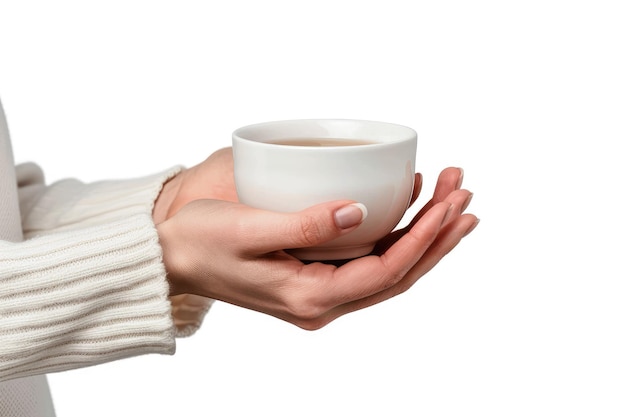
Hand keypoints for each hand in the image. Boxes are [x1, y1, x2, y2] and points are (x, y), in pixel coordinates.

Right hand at [155, 148, 477, 329]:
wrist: (173, 258)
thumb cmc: (201, 243)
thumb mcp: (247, 230)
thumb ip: (302, 224)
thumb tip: (358, 210)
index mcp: (310, 297)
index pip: (385, 270)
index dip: (423, 237)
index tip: (448, 202)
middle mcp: (323, 302)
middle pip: (398, 272)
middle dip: (436, 233)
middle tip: (463, 193)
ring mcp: (321, 292)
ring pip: (389, 267)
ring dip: (424, 234)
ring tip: (453, 199)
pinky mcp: (316, 276)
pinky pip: (368, 259)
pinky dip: (397, 234)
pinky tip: (412, 208)